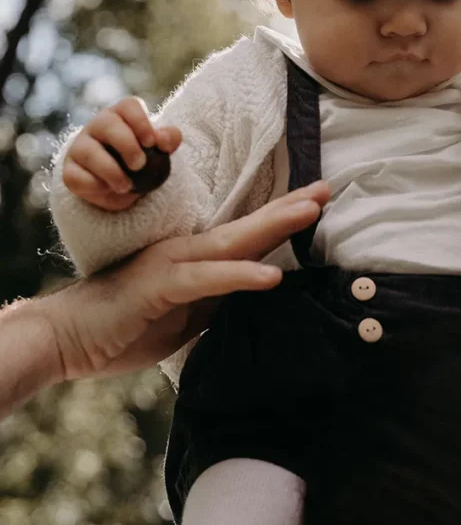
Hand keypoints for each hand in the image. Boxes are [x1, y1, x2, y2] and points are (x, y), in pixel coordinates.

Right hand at [36, 181, 329, 380]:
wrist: (69, 335)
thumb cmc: (128, 324)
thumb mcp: (187, 312)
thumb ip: (218, 298)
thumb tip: (255, 294)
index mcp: (195, 256)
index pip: (247, 234)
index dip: (284, 216)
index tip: (319, 200)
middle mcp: (187, 250)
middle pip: (248, 226)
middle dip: (291, 208)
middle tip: (327, 189)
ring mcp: (173, 265)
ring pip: (231, 242)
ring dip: (273, 226)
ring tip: (310, 212)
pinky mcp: (160, 287)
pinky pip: (206, 280)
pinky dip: (239, 276)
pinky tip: (270, 276)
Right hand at [63, 97, 181, 209]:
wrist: (120, 185)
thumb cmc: (141, 158)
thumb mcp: (159, 150)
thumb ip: (168, 139)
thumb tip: (163, 139)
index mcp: (121, 115)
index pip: (128, 106)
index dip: (140, 122)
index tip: (151, 142)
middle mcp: (98, 125)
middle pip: (107, 123)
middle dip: (126, 145)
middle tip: (139, 165)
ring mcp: (80, 146)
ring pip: (89, 151)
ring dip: (110, 171)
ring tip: (126, 186)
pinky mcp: (70, 170)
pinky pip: (76, 176)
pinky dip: (94, 186)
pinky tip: (107, 190)